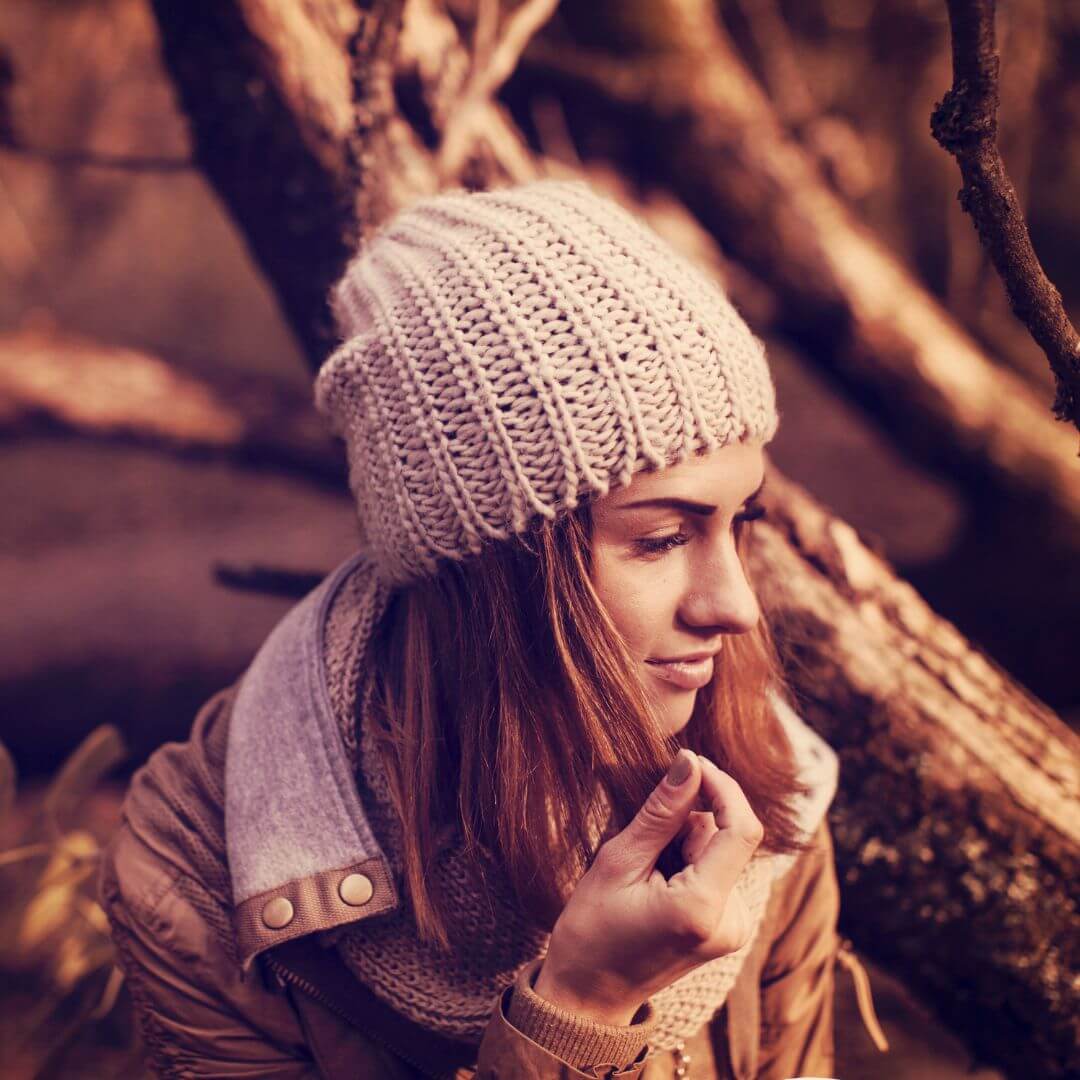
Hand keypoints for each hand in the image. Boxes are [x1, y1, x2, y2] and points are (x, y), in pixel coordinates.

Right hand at [532, 750, 762, 1024]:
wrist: (588, 996)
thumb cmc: (592, 931)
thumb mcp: (618, 862)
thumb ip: (661, 812)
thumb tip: (690, 762)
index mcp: (703, 909)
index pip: (741, 829)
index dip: (722, 787)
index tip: (691, 765)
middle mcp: (731, 922)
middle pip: (727, 838)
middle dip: (689, 822)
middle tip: (642, 840)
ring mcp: (733, 929)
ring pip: (720, 852)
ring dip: (685, 843)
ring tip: (644, 870)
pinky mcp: (728, 929)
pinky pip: (717, 872)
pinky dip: (689, 862)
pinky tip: (657, 883)